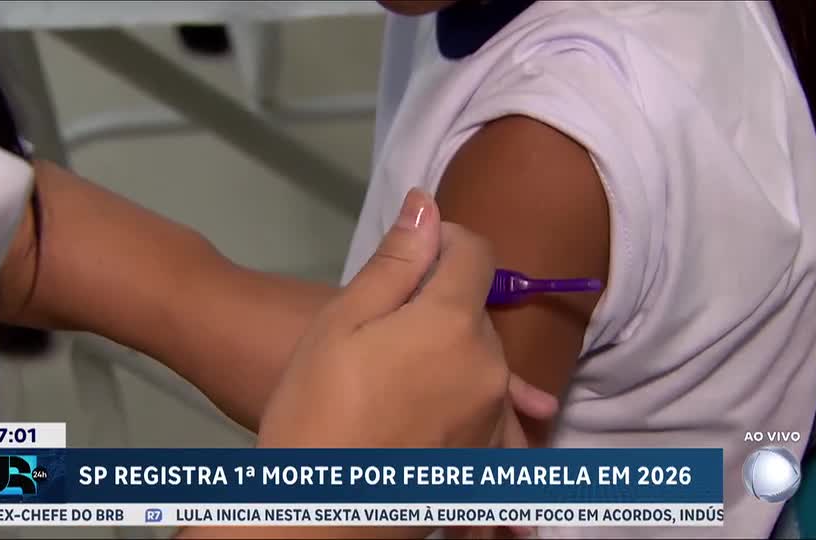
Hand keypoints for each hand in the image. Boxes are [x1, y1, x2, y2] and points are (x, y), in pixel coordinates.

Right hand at [257, 188, 557, 449]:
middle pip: (478, 312)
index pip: (475, 254)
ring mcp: (492, 420)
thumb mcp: (341, 322)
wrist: (315, 514)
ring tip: (409, 374)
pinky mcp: (486, 461)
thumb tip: (428, 204)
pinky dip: (489, 415)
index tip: (411, 254)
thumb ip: (395, 262)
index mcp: (453, 325)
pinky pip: (500, 424)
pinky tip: (474, 422)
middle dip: (443, 302)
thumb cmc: (315, 409)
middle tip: (387, 325)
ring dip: (458, 353)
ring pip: (486, 363)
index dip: (444, 239)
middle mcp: (489, 369)